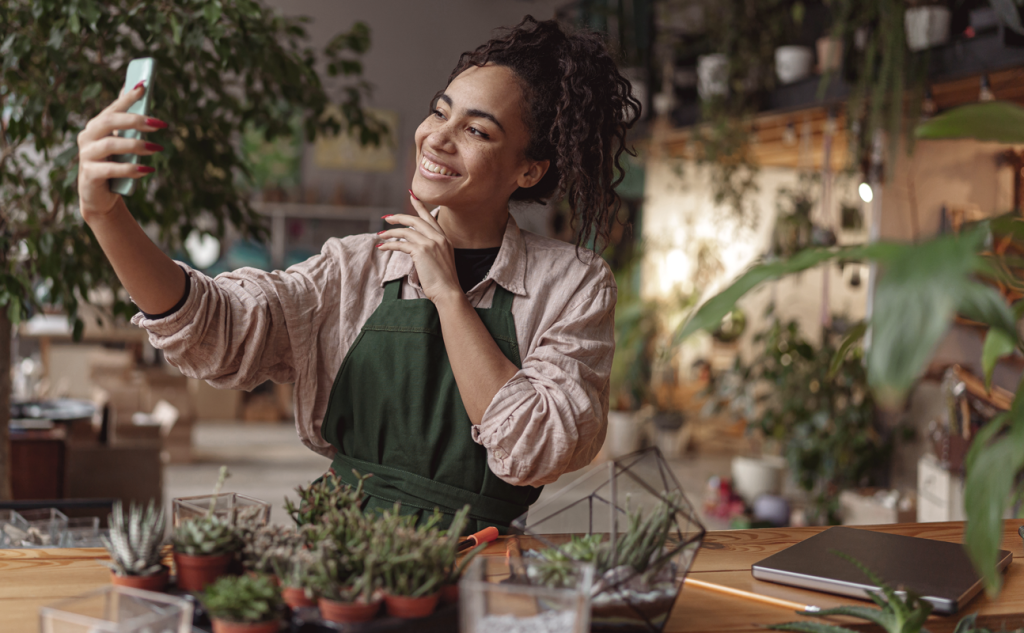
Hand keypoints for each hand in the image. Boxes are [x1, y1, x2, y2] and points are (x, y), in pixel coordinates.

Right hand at [76, 82, 166, 222]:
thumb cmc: (113, 164)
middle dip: (136, 120)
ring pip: (111, 145)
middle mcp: (87, 137)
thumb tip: (136, 89)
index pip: (113, 108)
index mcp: (96, 126)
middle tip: (159, 124)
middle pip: (110, 122)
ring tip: (157, 148)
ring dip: (137, 145)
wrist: (100, 195)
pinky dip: (131, 169)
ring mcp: (86, 155)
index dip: (128, 98)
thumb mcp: (121, 142)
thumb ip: (127, 121)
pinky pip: (111, 169)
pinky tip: (147, 169)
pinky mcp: (90, 174)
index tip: (144, 87)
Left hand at [376, 191, 461, 303]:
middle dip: (400, 217)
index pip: (430, 218)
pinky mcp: (421, 251)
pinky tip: (382, 247)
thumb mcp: (442, 260)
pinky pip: (401, 244)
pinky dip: (389, 245)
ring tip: (381, 235)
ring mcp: (430, 243)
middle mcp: (438, 238)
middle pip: (416, 220)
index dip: (420, 206)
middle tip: (387, 217)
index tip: (412, 196)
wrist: (448, 292)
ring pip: (406, 231)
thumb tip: (417, 248)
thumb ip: (433, 250)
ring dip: (391, 232)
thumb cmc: (444, 282)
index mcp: (445, 239)